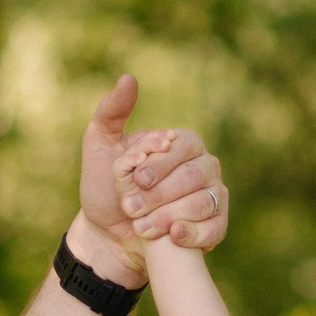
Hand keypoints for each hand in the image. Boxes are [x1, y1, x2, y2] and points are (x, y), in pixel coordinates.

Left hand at [74, 76, 225, 273]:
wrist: (107, 233)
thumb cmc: (105, 187)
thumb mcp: (100, 146)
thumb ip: (112, 112)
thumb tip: (129, 79)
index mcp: (182, 143)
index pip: (182, 147)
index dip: (159, 164)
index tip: (135, 179)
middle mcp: (204, 166)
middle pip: (194, 175)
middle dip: (160, 195)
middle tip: (131, 207)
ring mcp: (213, 196)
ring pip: (205, 202)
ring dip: (170, 215)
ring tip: (141, 226)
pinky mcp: (215, 226)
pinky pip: (215, 228)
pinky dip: (194, 234)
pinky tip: (171, 237)